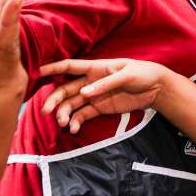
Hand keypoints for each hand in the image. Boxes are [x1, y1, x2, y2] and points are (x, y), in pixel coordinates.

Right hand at [40, 58, 169, 133]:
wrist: (156, 88)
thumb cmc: (142, 73)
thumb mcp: (126, 75)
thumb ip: (106, 84)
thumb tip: (84, 93)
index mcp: (96, 68)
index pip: (70, 67)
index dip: (54, 68)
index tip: (38, 72)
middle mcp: (90, 82)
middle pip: (66, 90)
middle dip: (54, 100)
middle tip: (46, 111)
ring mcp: (94, 96)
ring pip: (72, 104)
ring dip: (64, 113)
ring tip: (62, 123)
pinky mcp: (100, 108)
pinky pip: (83, 115)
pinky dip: (76, 122)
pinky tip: (74, 129)